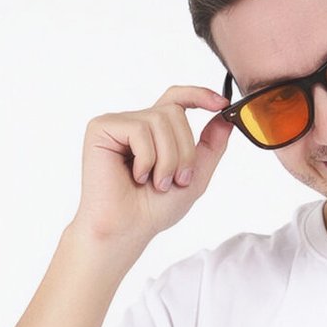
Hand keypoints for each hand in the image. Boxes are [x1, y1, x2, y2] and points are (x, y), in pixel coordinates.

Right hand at [73, 85, 233, 251]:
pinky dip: (146, 159)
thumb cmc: (152, 210)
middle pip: (174, 112)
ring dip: (166, 159)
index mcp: (155, 133)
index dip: (199, 95)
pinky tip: (135, 176)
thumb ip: (210, 147)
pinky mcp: (101, 128)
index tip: (221, 104)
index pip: (177, 99)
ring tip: (156, 183)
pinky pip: (138, 130)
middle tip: (175, 181)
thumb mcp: (194, 178)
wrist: (127, 230)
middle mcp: (136, 123)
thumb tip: (225, 119)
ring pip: (159, 120)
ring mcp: (118, 124)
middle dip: (183, 151)